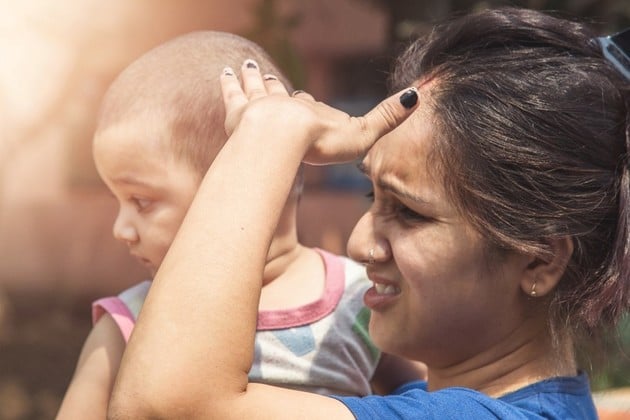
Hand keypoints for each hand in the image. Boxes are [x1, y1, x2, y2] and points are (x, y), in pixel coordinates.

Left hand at [220, 59, 418, 164]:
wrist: (284, 140)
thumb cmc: (323, 142)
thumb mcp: (363, 134)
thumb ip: (386, 118)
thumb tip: (415, 96)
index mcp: (313, 111)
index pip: (311, 106)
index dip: (309, 105)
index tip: (305, 100)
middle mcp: (287, 103)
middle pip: (283, 94)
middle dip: (278, 89)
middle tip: (271, 78)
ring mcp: (261, 107)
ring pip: (258, 88)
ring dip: (254, 78)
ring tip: (247, 66)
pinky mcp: (238, 114)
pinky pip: (232, 93)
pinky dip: (229, 83)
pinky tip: (225, 73)